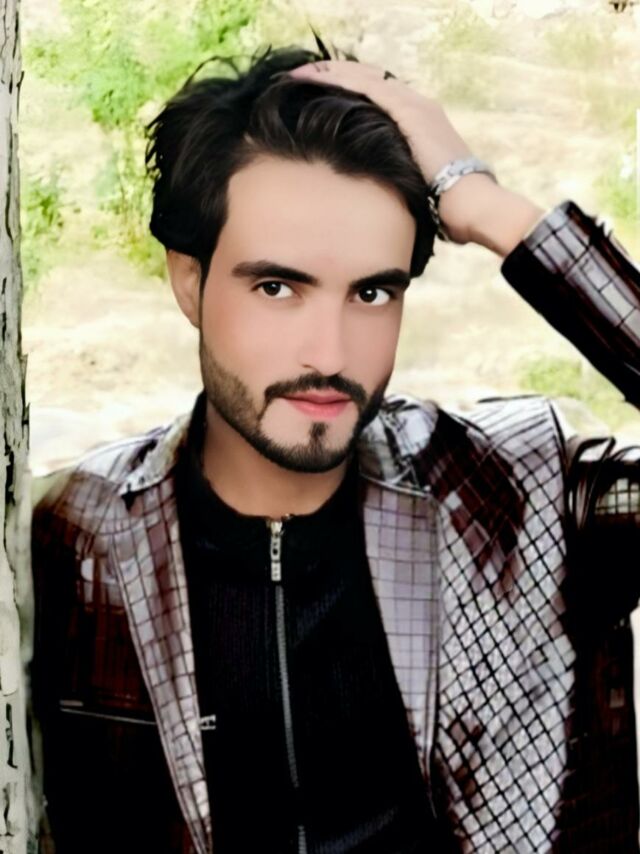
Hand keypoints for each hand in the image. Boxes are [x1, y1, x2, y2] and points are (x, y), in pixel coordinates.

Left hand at [287, 60, 543, 253]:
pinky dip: (338, 79)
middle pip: (370, 83)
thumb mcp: (417, 193)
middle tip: (303, 80)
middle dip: (337, 80)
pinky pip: (366, 87)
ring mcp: (415, 107)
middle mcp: (418, 108)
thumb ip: (398, 188)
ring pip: (365, 78)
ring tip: (299, 75)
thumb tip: (378, 210)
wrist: (474, 206)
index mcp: (420, 126)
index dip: (350, 95)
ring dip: (331, 75)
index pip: (379, 101)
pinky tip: (312, 78)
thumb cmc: (450, 213)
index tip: (321, 98)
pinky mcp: (409, 112)